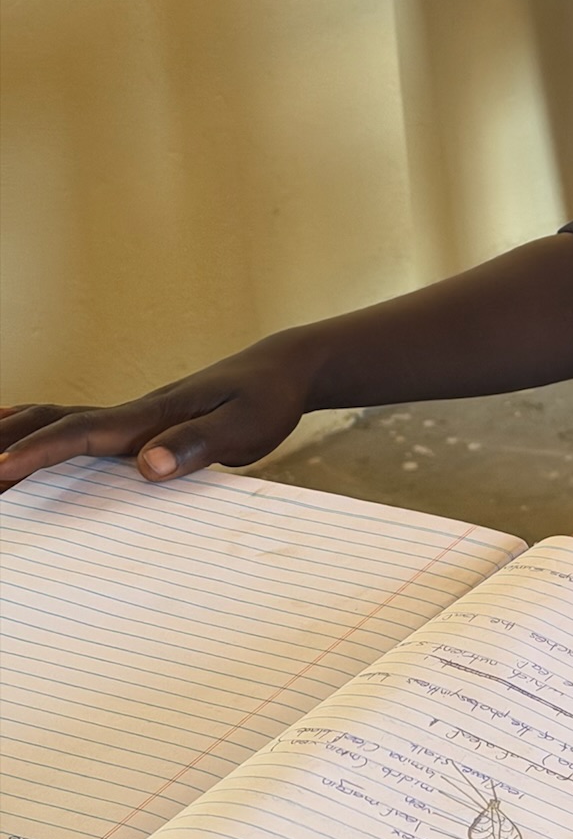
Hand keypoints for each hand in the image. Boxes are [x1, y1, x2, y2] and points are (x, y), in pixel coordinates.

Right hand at [0, 335, 315, 490]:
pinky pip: (79, 430)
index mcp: (151, 417)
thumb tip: (147, 466)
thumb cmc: (266, 399)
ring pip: (59, 421)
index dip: (38, 453)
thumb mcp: (246, 426)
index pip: (81, 433)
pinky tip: (22, 438)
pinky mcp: (140, 429)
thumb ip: (199, 444)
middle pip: (53, 421)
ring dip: (16, 433)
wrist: (280, 372)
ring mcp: (133, 420)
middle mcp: (133, 415)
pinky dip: (42, 433)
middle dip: (8, 442)